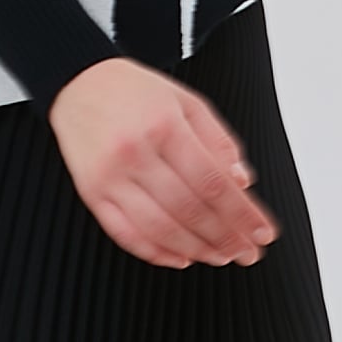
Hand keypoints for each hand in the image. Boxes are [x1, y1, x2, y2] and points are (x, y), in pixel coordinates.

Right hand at [48, 59, 277, 269]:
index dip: (242, 214)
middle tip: (248, 253)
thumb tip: (243, 183)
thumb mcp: (187, 104)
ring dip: (196, 249)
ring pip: (160, 228)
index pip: (213, 183)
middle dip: (225, 238)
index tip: (262, 232)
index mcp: (164, 126)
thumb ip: (219, 143)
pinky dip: (156, 252)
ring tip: (220, 256)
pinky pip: (126, 234)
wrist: (79, 83)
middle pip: (190, 210)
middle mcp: (135, 153)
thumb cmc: (136, 93)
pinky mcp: (92, 193)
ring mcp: (110, 177)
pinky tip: (181, 258)